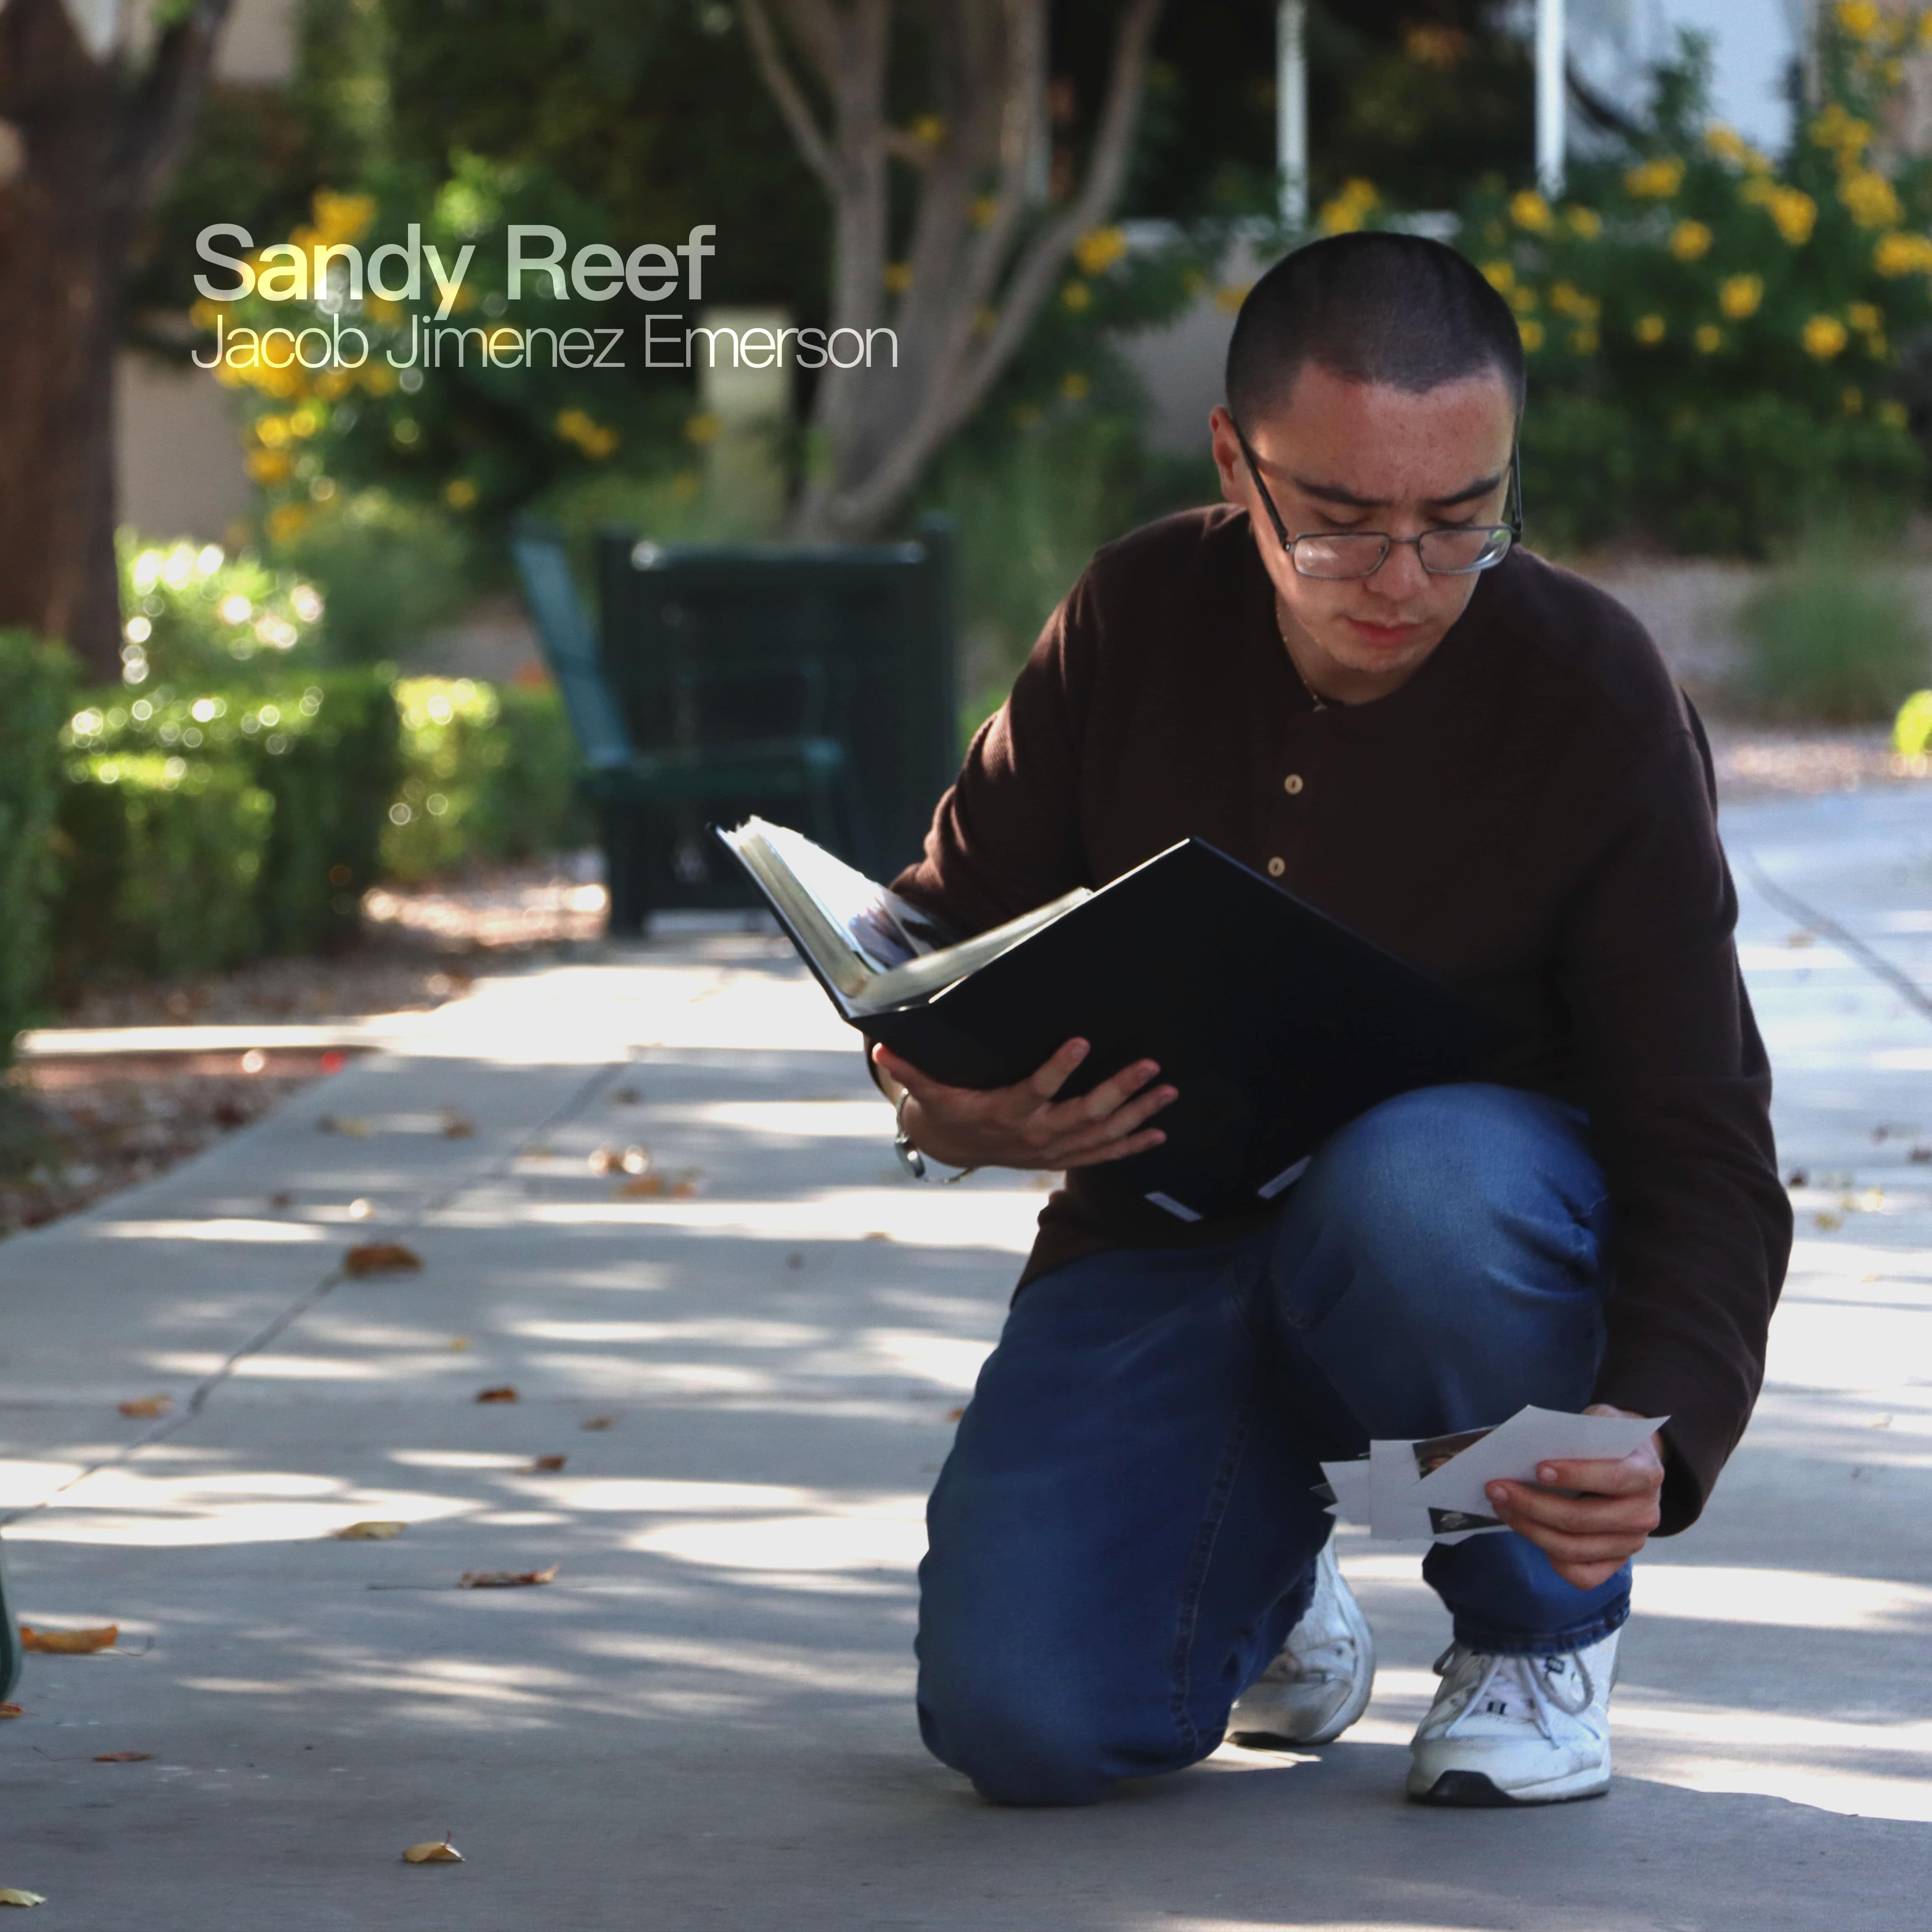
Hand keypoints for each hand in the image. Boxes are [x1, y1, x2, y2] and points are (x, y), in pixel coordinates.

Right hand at [872, 1037, 1175, 1172]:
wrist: (958, 1149)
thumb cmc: (950, 1109)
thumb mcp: (930, 1092)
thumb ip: (911, 1071)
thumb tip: (881, 1048)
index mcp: (1007, 1112)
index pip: (1036, 1090)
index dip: (1058, 1070)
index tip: (1081, 1043)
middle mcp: (1037, 1135)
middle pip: (1085, 1114)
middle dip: (1120, 1091)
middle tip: (1150, 1066)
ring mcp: (1056, 1149)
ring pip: (1104, 1133)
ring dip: (1139, 1114)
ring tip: (1167, 1091)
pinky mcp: (1066, 1156)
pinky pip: (1105, 1154)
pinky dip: (1133, 1145)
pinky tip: (1160, 1132)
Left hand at [1483, 1404, 1665, 1592]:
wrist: (1630, 1459)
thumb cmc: (1605, 1440)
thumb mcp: (1598, 1423)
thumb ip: (1576, 1434)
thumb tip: (1527, 1447)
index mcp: (1647, 1474)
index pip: (1613, 1478)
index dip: (1575, 1475)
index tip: (1538, 1468)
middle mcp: (1646, 1514)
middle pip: (1583, 1519)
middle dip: (1533, 1505)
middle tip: (1496, 1488)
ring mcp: (1632, 1544)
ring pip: (1575, 1548)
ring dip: (1530, 1528)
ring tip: (1501, 1506)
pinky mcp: (1616, 1563)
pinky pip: (1583, 1576)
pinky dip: (1552, 1559)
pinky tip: (1530, 1532)